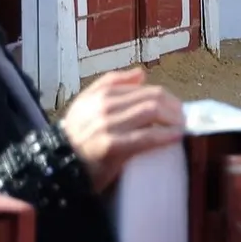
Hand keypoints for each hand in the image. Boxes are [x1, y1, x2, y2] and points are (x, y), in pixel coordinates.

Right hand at [60, 68, 185, 193]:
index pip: (143, 89)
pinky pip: (146, 137)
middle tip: (183, 118)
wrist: (57, 167)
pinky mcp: (111, 146)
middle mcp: (104, 106)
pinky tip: (177, 137)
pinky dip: (165, 136)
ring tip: (182, 127)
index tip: (176, 108)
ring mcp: (107, 126)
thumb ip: (111, 84)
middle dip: (174, 107)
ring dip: (174, 119)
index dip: (165, 97)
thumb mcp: (86, 104)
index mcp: (101, 94)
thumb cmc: (77, 137)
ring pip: (151, 112)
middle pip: (151, 98)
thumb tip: (140, 73)